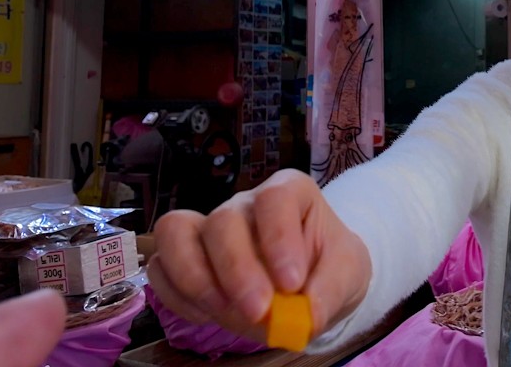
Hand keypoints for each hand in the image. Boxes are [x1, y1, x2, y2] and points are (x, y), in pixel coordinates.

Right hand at [147, 169, 371, 345]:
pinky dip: (175, 295)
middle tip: (258, 310)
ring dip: (194, 278)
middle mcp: (244, 205)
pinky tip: (205, 316)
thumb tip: (308, 315)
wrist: (312, 282)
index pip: (274, 199)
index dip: (278, 238)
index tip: (292, 283)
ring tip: (223, 312)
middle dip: (237, 269)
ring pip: (176, 231)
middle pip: (223, 219)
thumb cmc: (329, 265)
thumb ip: (332, 289)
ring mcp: (209, 228)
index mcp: (288, 193)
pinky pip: (161, 266)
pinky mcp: (186, 258)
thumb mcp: (349, 273)